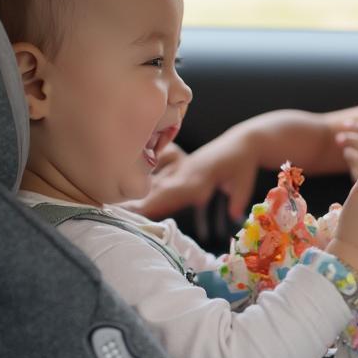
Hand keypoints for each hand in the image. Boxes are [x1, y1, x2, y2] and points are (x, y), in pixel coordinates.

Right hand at [126, 133, 258, 220]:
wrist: (242, 141)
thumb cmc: (243, 162)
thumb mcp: (244, 180)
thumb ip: (238, 197)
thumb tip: (234, 215)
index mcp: (198, 178)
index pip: (171, 195)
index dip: (152, 205)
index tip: (134, 214)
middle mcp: (185, 174)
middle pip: (157, 191)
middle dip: (136, 204)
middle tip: (113, 216)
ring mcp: (181, 170)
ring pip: (155, 184)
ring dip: (136, 195)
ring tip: (114, 208)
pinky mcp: (180, 168)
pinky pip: (160, 176)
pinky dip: (144, 184)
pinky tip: (129, 195)